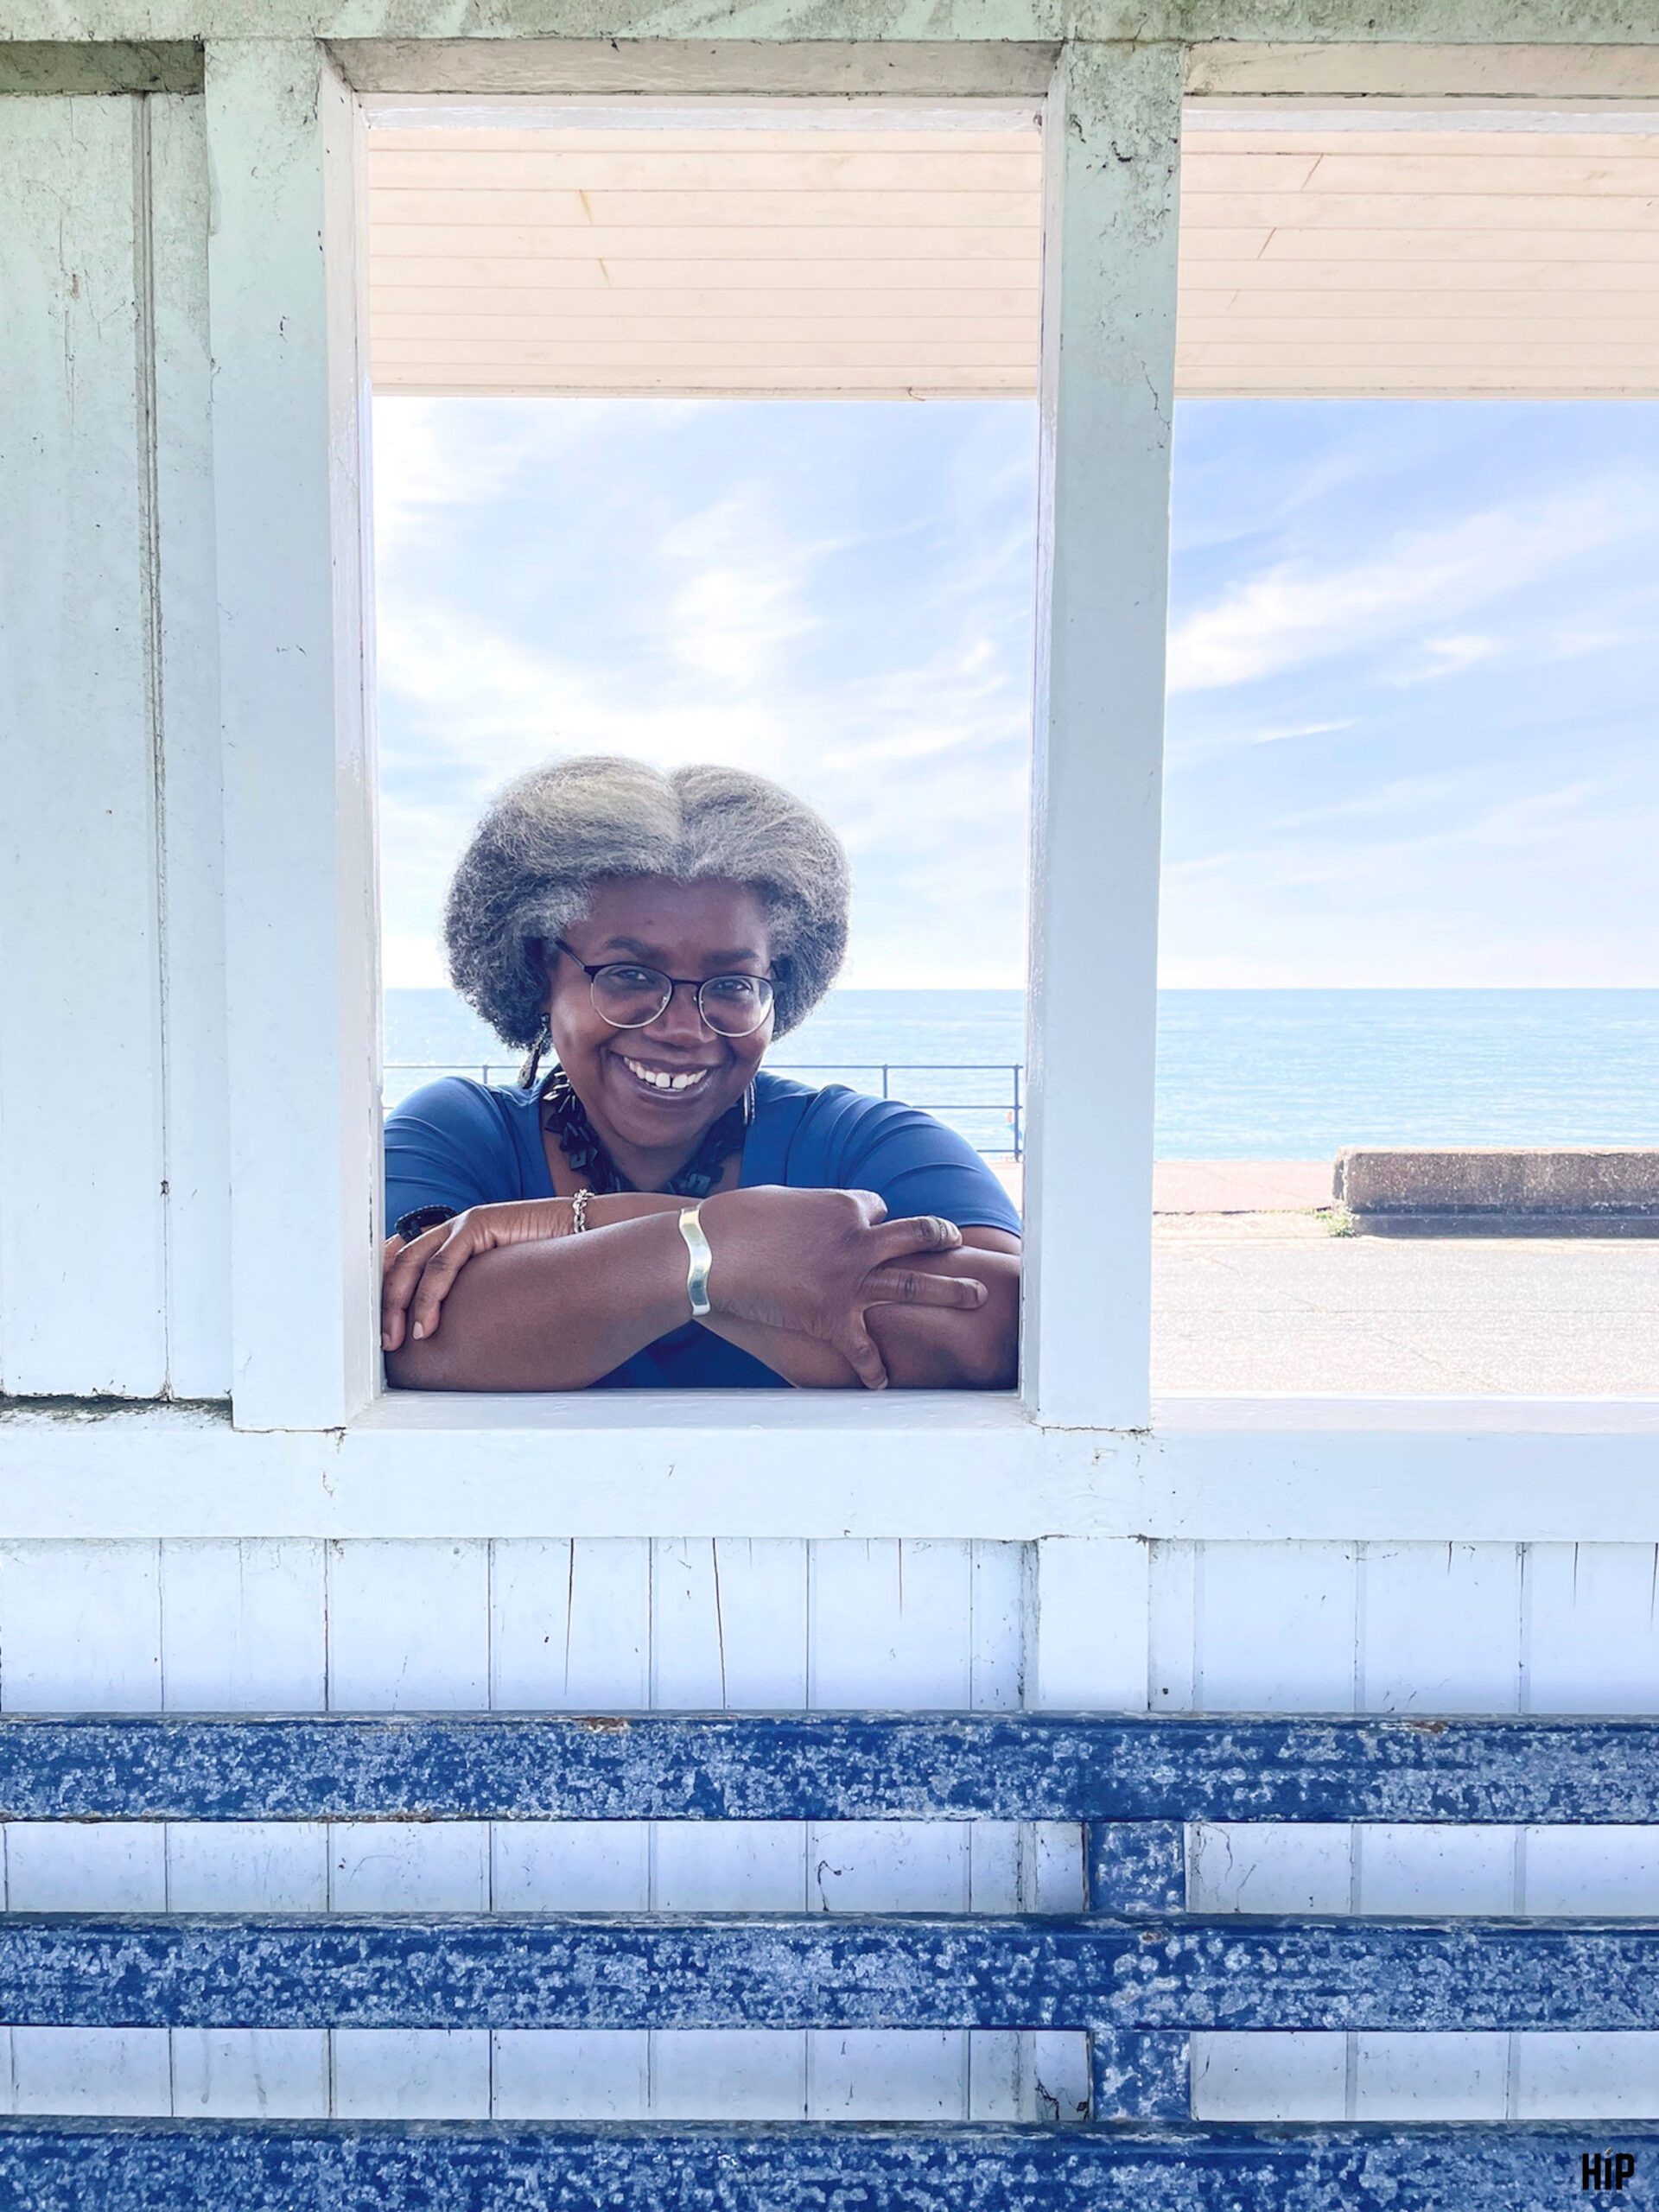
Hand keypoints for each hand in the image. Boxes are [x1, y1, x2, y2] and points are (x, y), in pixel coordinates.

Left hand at [381, 1199, 569, 1350]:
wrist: (589, 1236)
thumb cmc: (552, 1268)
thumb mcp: (500, 1289)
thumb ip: (475, 1301)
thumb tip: (450, 1339)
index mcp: (455, 1245)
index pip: (407, 1265)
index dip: (389, 1296)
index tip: (384, 1333)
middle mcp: (453, 1232)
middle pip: (400, 1264)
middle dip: (386, 1305)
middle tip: (386, 1343)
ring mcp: (463, 1225)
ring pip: (413, 1264)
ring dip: (400, 1305)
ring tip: (401, 1339)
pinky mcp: (478, 1224)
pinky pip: (442, 1264)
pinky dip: (428, 1297)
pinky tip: (426, 1324)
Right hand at [699, 1186, 986, 1389]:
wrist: (709, 1252)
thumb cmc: (736, 1221)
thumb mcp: (783, 1201)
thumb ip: (812, 1210)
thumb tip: (817, 1220)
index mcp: (845, 1206)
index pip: (878, 1210)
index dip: (874, 1222)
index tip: (868, 1231)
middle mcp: (859, 1240)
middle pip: (919, 1237)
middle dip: (945, 1242)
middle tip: (964, 1252)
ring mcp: (850, 1280)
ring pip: (912, 1284)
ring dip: (948, 1291)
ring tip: (977, 1297)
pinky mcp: (831, 1316)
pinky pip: (863, 1347)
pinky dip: (874, 1367)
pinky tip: (883, 1383)